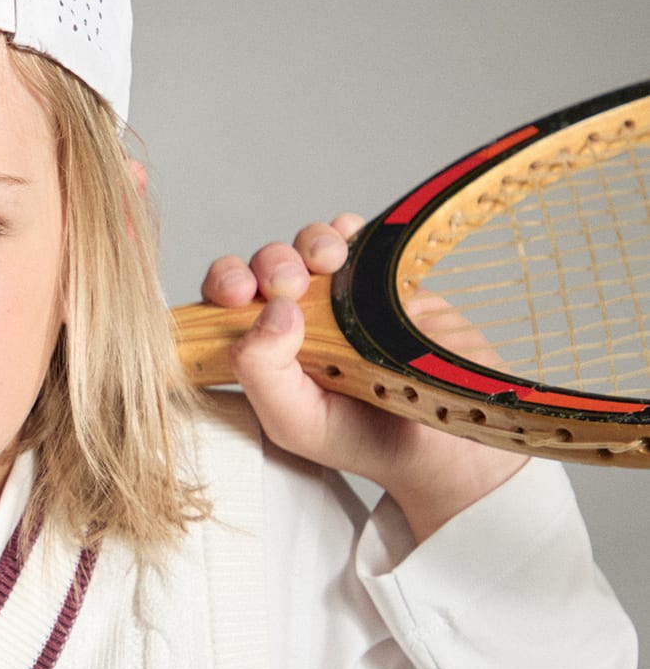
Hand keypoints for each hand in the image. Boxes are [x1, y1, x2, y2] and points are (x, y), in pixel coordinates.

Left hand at [200, 218, 525, 542]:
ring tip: (328, 262)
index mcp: (262, 353)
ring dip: (308, 244)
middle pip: (261, 268)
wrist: (445, 439)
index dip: (224, 287)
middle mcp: (292, 320)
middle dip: (269, 264)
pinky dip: (348, 229)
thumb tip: (274, 310)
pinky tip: (352, 245)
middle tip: (289, 285)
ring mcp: (336, 296)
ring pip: (304, 246)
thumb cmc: (363, 439)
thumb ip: (263, 374)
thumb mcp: (296, 422)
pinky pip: (355, 236)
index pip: (222, 307)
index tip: (239, 292)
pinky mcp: (380, 278)